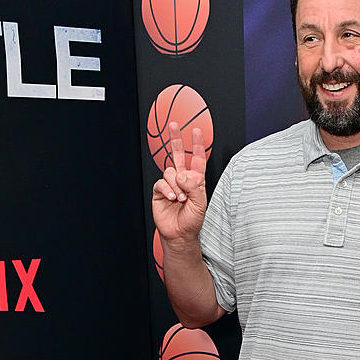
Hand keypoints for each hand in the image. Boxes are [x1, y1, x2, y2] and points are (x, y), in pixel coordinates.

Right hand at [151, 123, 207, 243]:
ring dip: (176, 185)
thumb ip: (194, 186)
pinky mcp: (159, 191)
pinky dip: (167, 189)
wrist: (179, 233)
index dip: (197, 144)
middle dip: (176, 139)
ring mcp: (170, 184)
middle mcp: (182, 179)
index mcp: (196, 180)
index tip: (197, 131)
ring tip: (180, 198)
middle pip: (178, 154)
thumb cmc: (192, 220)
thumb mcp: (200, 203)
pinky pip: (161, 182)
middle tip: (174, 125)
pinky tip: (172, 197)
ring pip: (170, 171)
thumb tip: (182, 174)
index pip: (197, 158)